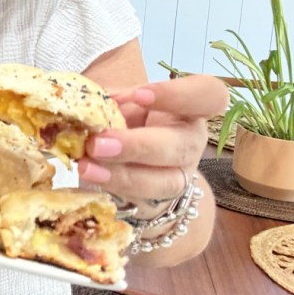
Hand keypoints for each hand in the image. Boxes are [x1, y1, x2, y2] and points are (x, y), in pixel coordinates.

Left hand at [77, 74, 228, 206]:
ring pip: (163, 181)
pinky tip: (90, 177)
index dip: (177, 95)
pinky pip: (141, 198)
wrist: (130, 161)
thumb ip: (110, 99)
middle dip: (137, 146)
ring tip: (87, 166)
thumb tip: (86, 101)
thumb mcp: (122, 102)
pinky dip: (112, 187)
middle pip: (180, 146)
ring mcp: (180, 174)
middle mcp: (190, 140)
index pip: (207, 95)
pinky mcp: (161, 200)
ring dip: (122, 176)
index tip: (140, 95)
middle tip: (98, 144)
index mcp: (189, 108)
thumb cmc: (129, 120)